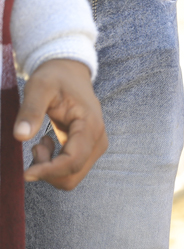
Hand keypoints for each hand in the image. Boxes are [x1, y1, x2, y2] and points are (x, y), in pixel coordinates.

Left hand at [14, 59, 107, 189]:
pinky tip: (47, 144)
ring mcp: (95, 145)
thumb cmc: (55, 77)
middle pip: (73, 174)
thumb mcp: (39, 87)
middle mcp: (98, 138)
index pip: (73, 160)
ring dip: (50, 169)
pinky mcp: (88, 148)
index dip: (49, 171)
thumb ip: (30, 110)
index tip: (25, 173)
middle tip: (35, 146)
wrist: (69, 72)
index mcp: (90, 124)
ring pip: (72, 176)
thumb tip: (20, 136)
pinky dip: (53, 166)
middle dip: (47, 171)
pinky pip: (71, 170)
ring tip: (40, 144)